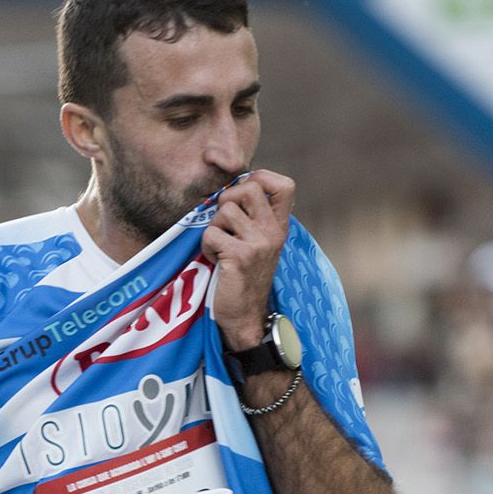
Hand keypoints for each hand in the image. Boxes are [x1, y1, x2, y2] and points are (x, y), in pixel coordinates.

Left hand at [201, 170, 294, 348]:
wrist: (245, 316)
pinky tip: (218, 263)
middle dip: (227, 200)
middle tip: (225, 224)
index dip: (261, 177)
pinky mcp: (240, 256)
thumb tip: (228, 188)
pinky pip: (211, 234)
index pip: (285, 185)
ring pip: (224, 211)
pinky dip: (207, 248)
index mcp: (280, 226)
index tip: (244, 192)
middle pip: (248, 187)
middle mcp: (274, 231)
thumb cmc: (244, 276)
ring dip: (213, 229)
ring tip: (221, 249)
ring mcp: (259, 243)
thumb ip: (252, 216)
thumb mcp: (258, 242)